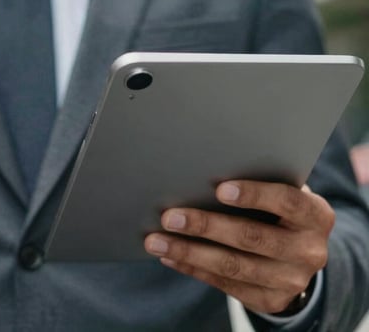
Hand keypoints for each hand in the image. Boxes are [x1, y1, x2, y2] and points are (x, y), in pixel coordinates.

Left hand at [144, 181, 334, 313]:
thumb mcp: (280, 194)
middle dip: (206, 226)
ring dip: (189, 252)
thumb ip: (257, 183)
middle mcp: (309, 251)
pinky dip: (192, 268)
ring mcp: (291, 280)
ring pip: (233, 265)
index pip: (287, 201)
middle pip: (252, 237)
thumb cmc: (278, 211)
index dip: (254, 195)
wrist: (299, 256)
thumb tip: (201, 172)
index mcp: (316, 215)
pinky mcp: (270, 300)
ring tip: (156, 240)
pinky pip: (225, 284)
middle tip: (169, 217)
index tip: (218, 189)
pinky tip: (169, 256)